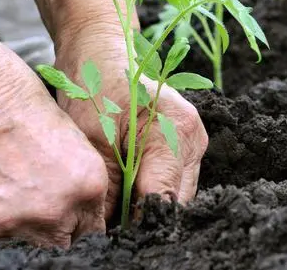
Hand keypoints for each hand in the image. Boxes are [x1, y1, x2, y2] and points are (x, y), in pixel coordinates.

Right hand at [0, 32, 107, 247]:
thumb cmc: (12, 91)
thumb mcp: (66, 131)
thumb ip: (76, 175)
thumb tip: (75, 202)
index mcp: (87, 184)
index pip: (92, 230)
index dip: (78, 222)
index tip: (67, 217)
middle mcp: (55, 211)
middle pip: (60, 243)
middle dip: (52, 228)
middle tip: (33, 202)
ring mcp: (11, 223)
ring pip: (21, 245)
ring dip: (15, 225)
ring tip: (0, 190)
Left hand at [54, 24, 208, 219]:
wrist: (100, 51)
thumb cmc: (94, 86)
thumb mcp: (92, 141)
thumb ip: (108, 191)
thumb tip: (108, 233)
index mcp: (177, 131)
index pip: (164, 200)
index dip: (137, 224)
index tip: (111, 236)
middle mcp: (194, 139)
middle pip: (175, 202)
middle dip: (143, 218)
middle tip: (109, 226)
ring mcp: (193, 143)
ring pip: (175, 196)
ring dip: (146, 206)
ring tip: (115, 209)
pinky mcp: (184, 146)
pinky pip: (171, 182)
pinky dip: (148, 192)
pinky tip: (125, 192)